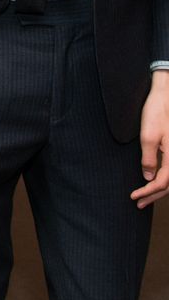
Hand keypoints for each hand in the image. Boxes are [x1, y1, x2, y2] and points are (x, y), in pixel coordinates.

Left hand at [131, 71, 168, 208]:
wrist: (165, 96)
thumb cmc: (156, 113)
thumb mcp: (148, 136)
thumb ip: (149, 159)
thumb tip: (149, 178)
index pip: (163, 183)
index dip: (148, 192)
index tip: (133, 196)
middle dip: (153, 195)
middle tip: (138, 203)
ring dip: (158, 190)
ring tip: (143, 197)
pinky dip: (162, 180)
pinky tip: (152, 182)